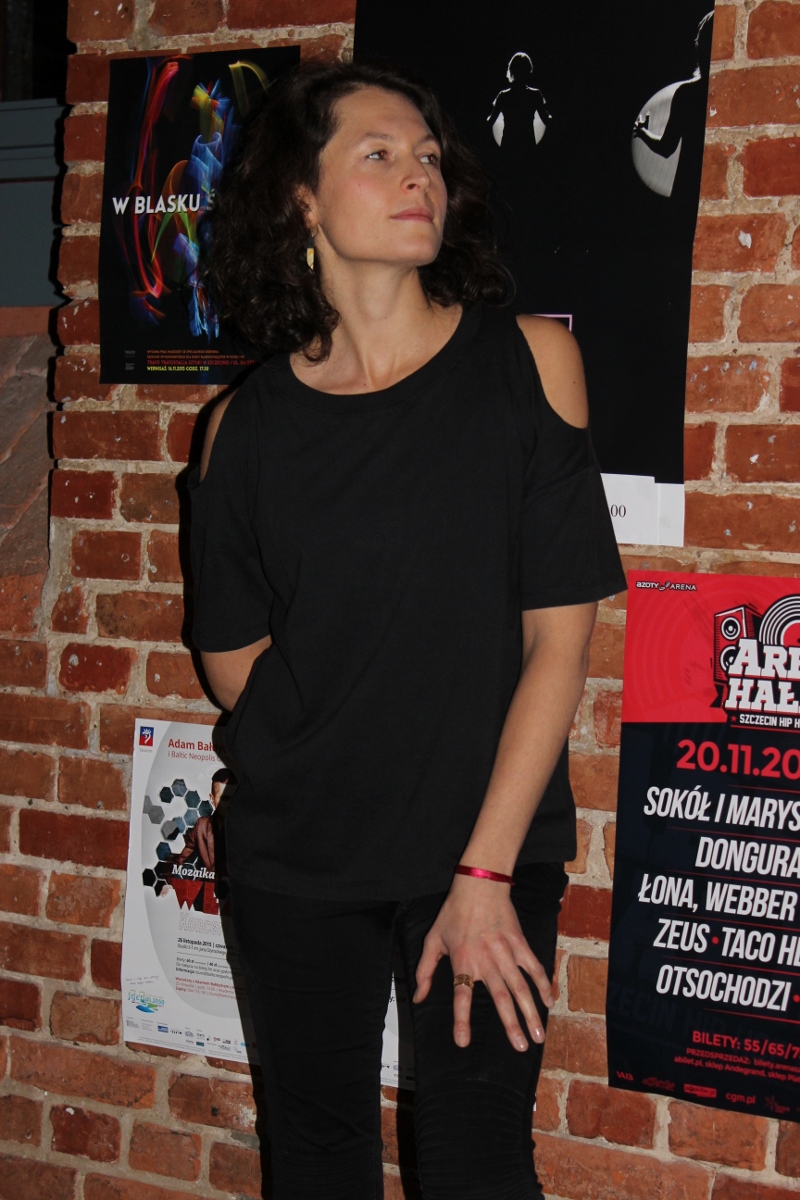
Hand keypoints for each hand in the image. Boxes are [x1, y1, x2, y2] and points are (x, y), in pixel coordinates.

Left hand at [412, 874, 553, 1051]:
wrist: (479, 885)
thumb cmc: (454, 912)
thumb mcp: (433, 939)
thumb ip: (426, 970)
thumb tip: (419, 997)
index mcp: (463, 961)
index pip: (462, 997)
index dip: (461, 1021)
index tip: (463, 1042)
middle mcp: (486, 961)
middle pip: (500, 998)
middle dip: (511, 1025)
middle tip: (521, 1047)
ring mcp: (506, 952)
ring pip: (520, 987)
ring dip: (530, 1012)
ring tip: (538, 1035)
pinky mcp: (520, 943)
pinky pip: (533, 966)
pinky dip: (542, 983)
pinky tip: (549, 1000)